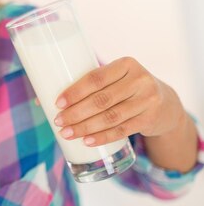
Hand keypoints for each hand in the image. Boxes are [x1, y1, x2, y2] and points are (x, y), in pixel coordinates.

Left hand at [52, 57, 185, 146]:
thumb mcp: (114, 79)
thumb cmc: (125, 88)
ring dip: (85, 127)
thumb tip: (41, 101)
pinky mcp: (150, 119)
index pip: (96, 78)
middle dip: (76, 113)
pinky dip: (102, 137)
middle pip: (102, 100)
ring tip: (66, 133)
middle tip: (59, 121)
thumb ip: (86, 86)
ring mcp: (147, 100)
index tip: (57, 103)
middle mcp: (139, 80)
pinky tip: (87, 141)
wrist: (164, 102)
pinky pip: (122, 130)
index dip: (75, 91)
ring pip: (111, 117)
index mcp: (126, 64)